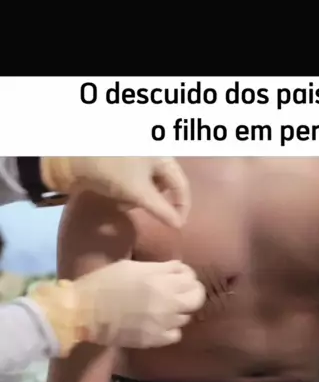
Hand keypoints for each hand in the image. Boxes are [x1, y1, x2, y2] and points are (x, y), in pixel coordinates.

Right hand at [30, 260, 204, 352]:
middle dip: (192, 292)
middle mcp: (167, 301)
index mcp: (159, 279)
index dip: (187, 275)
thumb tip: (178, 269)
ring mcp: (163, 322)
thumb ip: (159, 268)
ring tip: (164, 307)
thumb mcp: (131, 266)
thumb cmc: (104, 283)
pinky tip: (159, 323)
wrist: (84, 312)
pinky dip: (171, 328)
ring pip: (187, 316)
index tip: (179, 276)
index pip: (190, 276)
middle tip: (180, 292)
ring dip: (179, 310)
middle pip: (197, 298)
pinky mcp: (155, 339)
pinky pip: (176, 334)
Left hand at [40, 157, 190, 227]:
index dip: (181, 208)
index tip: (175, 227)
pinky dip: (130, 192)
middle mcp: (153, 153)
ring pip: (149, 184)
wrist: (73, 158)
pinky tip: (117, 196)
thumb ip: (162, 210)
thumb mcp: (139, 193)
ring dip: (141, 197)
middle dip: (156, 201)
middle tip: (144, 211)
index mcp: (163, 155)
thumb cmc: (112, 172)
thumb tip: (179, 226)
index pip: (181, 185)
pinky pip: (135, 181)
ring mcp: (137, 157)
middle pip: (165, 184)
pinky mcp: (122, 163)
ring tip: (125, 203)